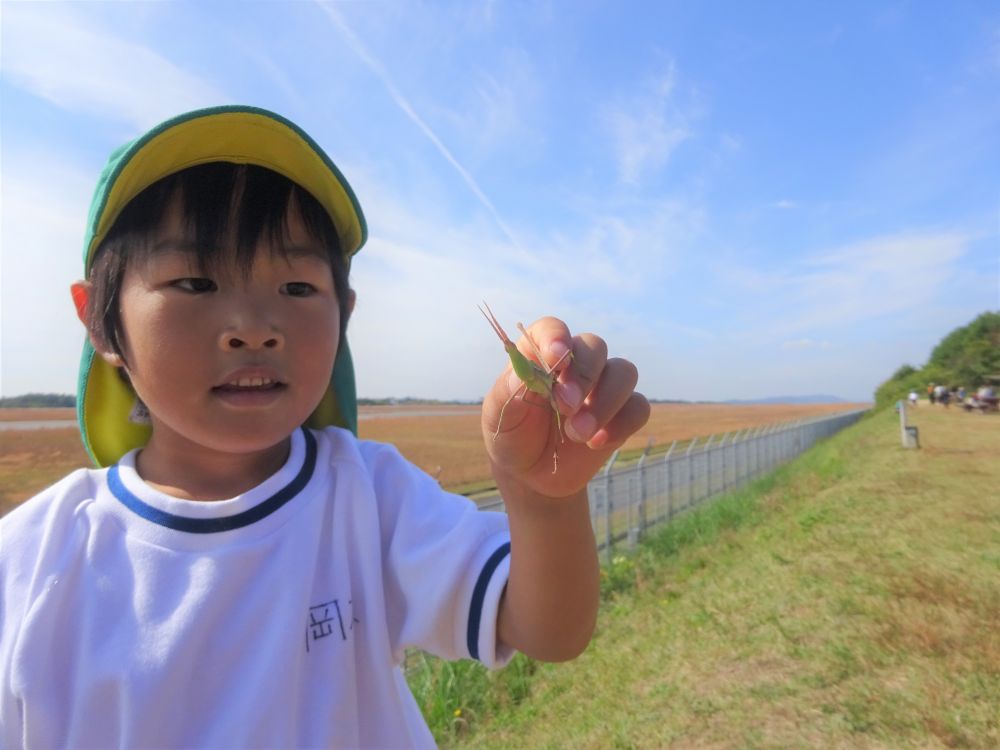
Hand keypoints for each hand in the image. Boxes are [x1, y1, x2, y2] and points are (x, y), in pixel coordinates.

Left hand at [482, 315, 649, 499]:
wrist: (531, 474)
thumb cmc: (511, 435)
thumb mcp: (499, 416)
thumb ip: (508, 392)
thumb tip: (523, 375)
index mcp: (540, 354)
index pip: (552, 328)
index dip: (556, 337)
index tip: (557, 359)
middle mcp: (575, 364)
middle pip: (595, 346)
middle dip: (584, 375)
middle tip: (565, 407)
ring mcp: (601, 387)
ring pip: (624, 372)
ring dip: (606, 401)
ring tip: (578, 434)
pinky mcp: (621, 414)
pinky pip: (638, 407)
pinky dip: (621, 424)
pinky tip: (596, 443)